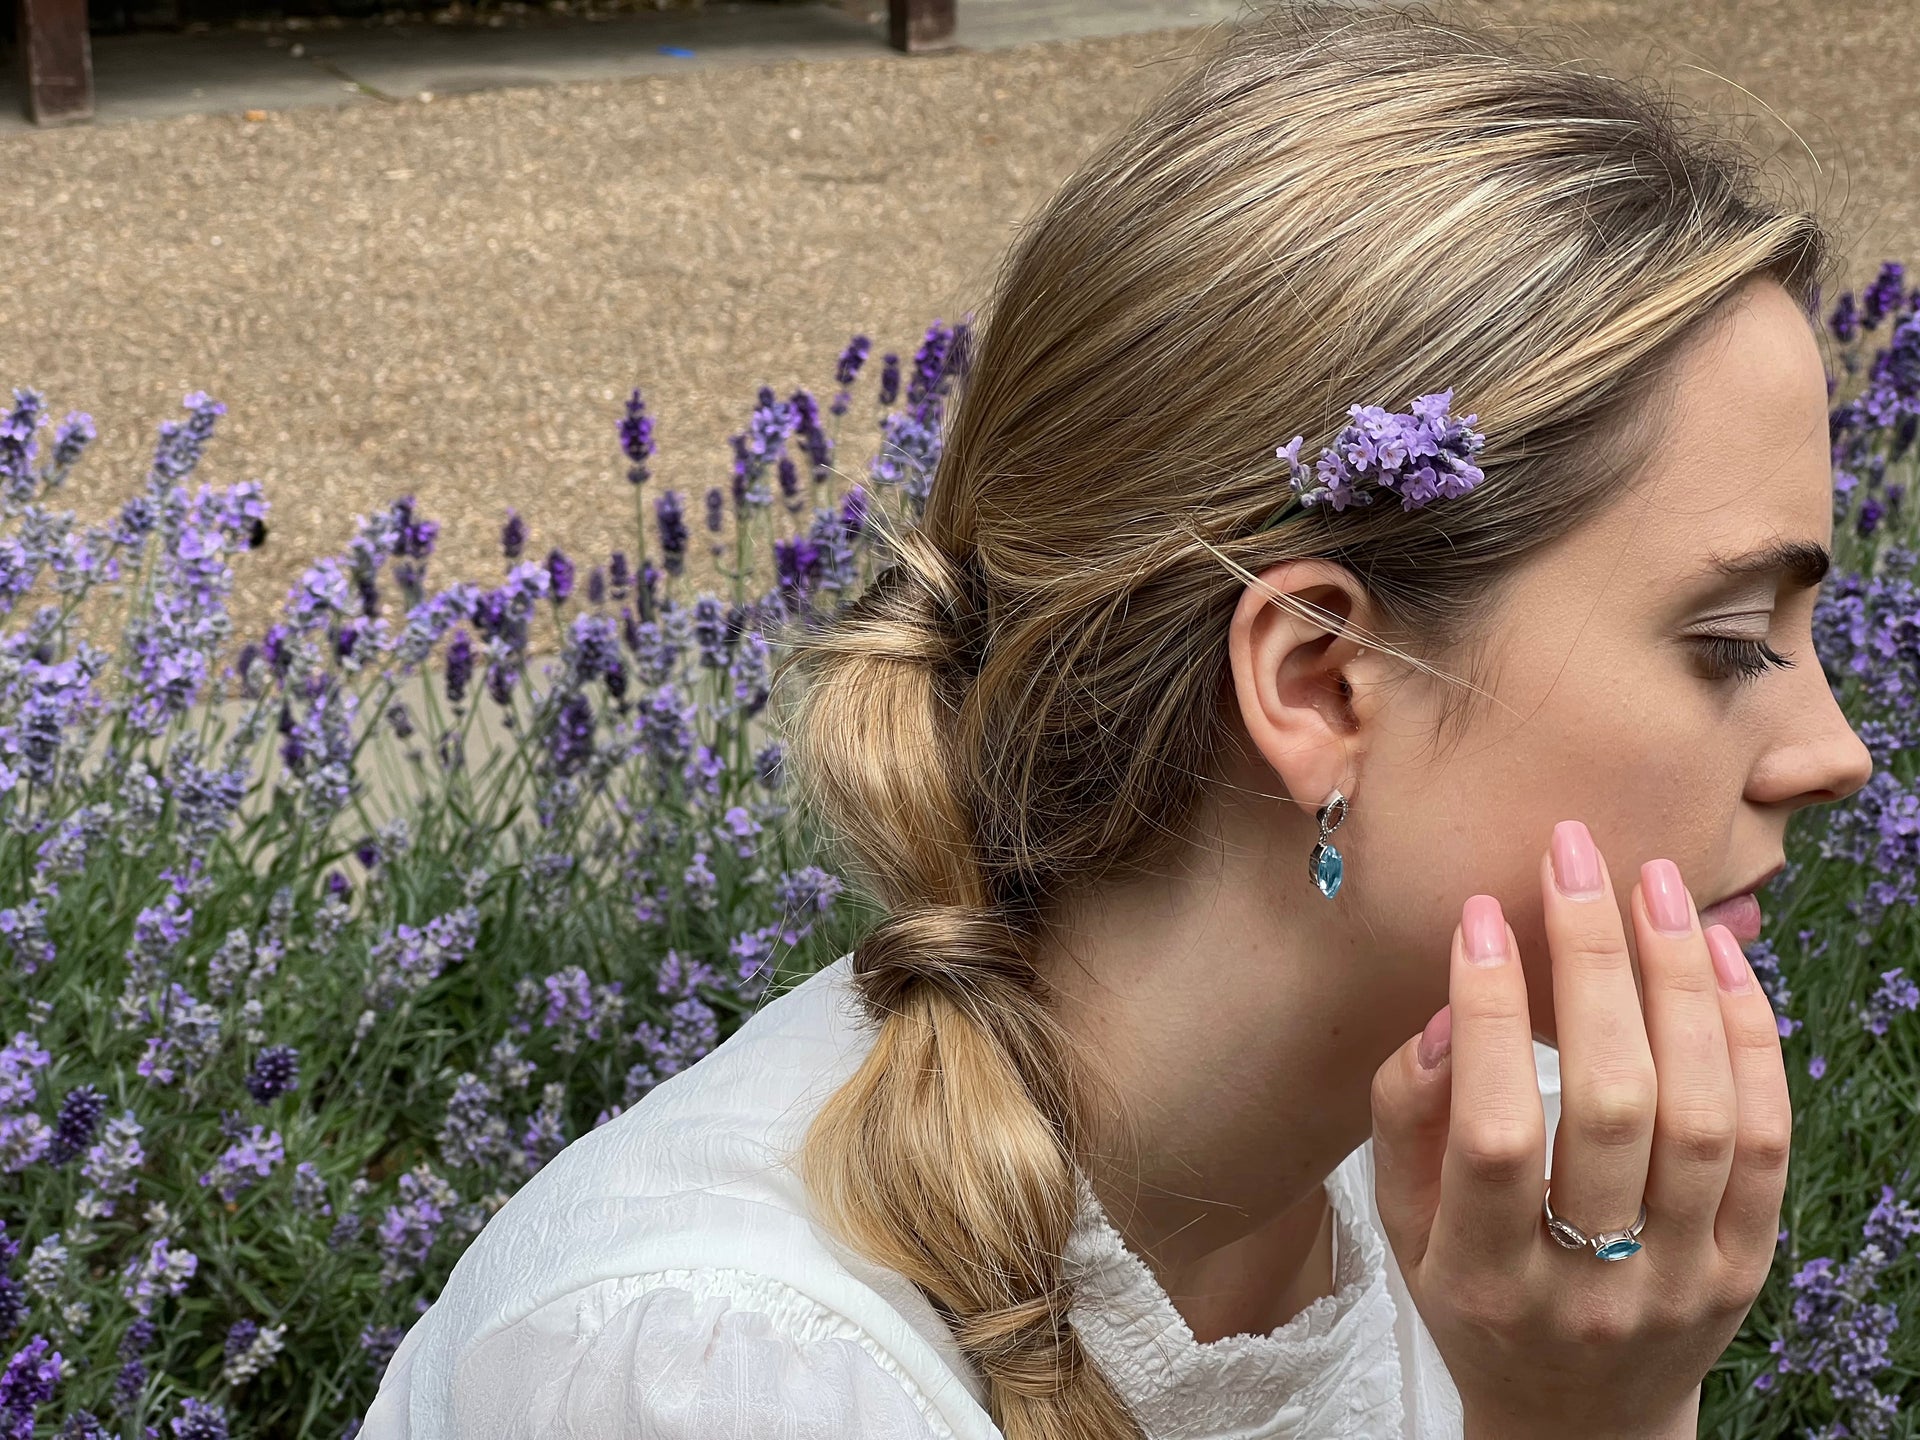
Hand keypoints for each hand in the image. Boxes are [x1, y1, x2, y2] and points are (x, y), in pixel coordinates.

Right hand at [1368, 820, 1790, 1439]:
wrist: (1580, 1417)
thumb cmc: (1473, 1294)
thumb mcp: (1401, 1226)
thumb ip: (1406, 1120)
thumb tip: (1450, 1013)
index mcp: (1486, 1275)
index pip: (1495, 1134)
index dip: (1491, 1017)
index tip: (1481, 914)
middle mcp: (1593, 1285)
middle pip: (1611, 1107)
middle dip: (1594, 965)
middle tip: (1576, 857)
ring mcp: (1684, 1278)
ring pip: (1704, 1116)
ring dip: (1680, 982)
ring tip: (1655, 883)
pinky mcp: (1750, 1266)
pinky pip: (1768, 1142)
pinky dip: (1750, 1037)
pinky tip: (1719, 956)